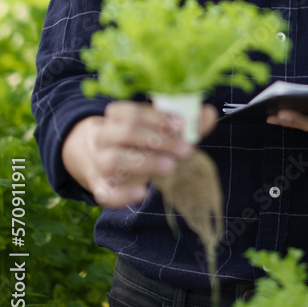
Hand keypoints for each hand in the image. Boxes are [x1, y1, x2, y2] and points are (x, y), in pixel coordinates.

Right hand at [61, 101, 218, 208]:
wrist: (99, 159)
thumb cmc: (137, 140)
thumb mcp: (157, 128)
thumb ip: (185, 122)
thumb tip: (208, 114)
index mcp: (116, 117)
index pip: (132, 112)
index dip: (158, 118)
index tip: (182, 125)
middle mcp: (103, 137)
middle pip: (125, 133)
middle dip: (158, 140)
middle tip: (185, 150)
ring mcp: (98, 163)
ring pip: (115, 160)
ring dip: (145, 162)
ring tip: (171, 167)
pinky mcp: (100, 188)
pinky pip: (106, 193)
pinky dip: (124, 194)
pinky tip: (144, 192)